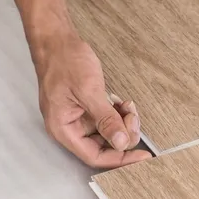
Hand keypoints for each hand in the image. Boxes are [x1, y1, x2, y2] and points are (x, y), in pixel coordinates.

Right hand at [33, 29, 150, 167]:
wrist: (57, 40)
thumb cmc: (64, 61)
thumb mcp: (88, 90)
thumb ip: (105, 119)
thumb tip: (120, 142)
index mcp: (63, 129)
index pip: (95, 156)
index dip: (120, 159)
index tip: (142, 156)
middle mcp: (69, 127)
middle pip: (104, 146)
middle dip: (123, 134)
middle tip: (133, 118)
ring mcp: (78, 118)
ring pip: (108, 132)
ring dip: (123, 123)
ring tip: (128, 107)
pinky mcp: (86, 108)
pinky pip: (107, 119)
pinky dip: (118, 113)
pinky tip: (123, 103)